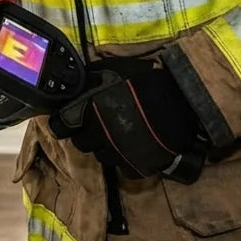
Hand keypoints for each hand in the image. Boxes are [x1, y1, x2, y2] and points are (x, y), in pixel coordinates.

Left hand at [49, 59, 205, 182]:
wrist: (180, 102)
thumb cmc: (145, 82)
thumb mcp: (113, 71)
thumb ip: (91, 79)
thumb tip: (78, 81)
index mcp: (90, 113)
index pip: (60, 126)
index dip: (61, 123)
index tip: (64, 122)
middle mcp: (99, 136)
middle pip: (80, 143)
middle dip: (85, 134)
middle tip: (95, 126)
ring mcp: (118, 154)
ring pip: (101, 157)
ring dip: (104, 148)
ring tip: (116, 137)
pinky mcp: (137, 166)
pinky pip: (123, 169)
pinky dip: (125, 161)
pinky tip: (132, 149)